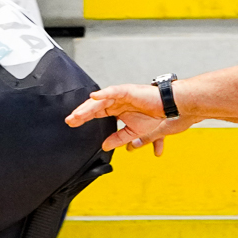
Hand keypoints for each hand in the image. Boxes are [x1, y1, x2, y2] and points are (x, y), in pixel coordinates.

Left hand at [66, 85, 186, 153]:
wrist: (167, 107)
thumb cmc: (154, 115)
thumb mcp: (132, 132)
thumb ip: (118, 138)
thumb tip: (104, 147)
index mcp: (116, 109)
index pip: (96, 113)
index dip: (84, 118)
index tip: (72, 124)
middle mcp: (115, 101)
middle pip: (94, 107)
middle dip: (81, 113)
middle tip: (69, 120)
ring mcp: (120, 95)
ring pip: (100, 101)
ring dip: (87, 107)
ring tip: (77, 114)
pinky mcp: (127, 91)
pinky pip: (112, 92)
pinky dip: (103, 94)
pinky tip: (93, 97)